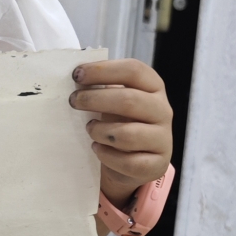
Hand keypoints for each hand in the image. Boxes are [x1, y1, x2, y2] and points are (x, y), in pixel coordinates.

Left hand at [69, 59, 172, 210]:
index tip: (77, 75)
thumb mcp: (114, 102)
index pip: (133, 70)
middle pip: (129, 100)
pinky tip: (97, 148)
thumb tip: (77, 79)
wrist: (135, 162)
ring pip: (127, 134)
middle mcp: (163, 110)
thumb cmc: (121, 123)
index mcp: (154, 87)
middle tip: (73, 102)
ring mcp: (162, 138)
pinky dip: (106, 155)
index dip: (103, 70)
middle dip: (94, 99)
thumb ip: (102, 89)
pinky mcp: (156, 164)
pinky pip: (128, 162)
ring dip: (100, 131)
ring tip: (89, 129)